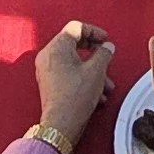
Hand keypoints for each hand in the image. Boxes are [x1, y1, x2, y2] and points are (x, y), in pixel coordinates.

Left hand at [35, 21, 116, 145]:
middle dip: (95, 53)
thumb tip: (107, 47)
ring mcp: (46, 71)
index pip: (76, 28)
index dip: (95, 31)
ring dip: (92, 70)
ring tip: (106, 84)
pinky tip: (97, 93)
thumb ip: (104, 53)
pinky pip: (68, 73)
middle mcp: (48, 56)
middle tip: (106, 56)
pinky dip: (83, 78)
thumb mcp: (97, 71)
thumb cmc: (75, 98)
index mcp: (56, 47)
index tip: (105, 40)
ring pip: (73, 61)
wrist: (61, 125)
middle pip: (75, 44)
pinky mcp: (49, 84)